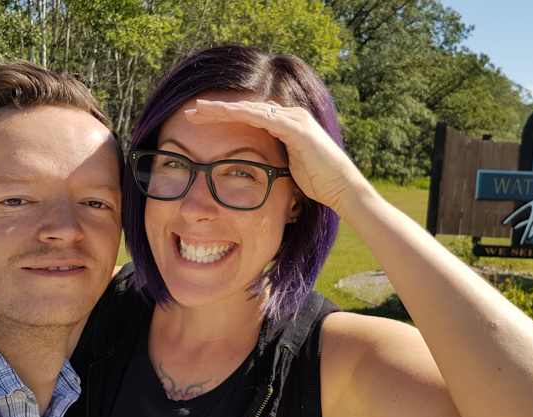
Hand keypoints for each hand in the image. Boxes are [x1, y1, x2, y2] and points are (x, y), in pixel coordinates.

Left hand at [184, 99, 369, 215]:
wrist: (342, 191)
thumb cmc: (317, 185)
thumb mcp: (286, 170)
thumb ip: (272, 161)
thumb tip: (252, 171)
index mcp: (285, 125)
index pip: (248, 116)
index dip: (223, 117)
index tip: (198, 120)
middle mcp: (290, 116)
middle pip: (246, 108)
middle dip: (216, 110)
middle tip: (190, 110)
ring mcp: (295, 120)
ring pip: (251, 109)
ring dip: (222, 109)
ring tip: (198, 110)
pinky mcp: (298, 129)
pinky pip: (264, 118)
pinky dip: (242, 114)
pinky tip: (223, 113)